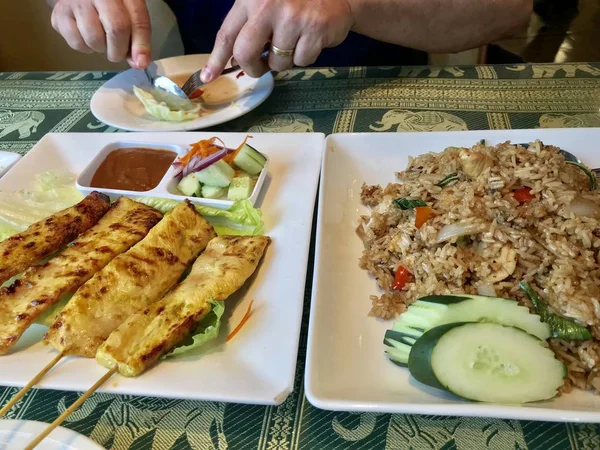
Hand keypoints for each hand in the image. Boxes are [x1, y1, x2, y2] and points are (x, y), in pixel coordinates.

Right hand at [50, 0, 150, 68]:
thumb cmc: (110, 4)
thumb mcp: (129, 13)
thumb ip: (138, 35)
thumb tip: (139, 63)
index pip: (137, 19)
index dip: (140, 44)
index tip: (140, 63)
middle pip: (115, 29)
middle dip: (120, 51)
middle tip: (118, 52)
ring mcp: (75, 2)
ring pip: (94, 39)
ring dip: (102, 49)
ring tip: (102, 39)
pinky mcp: (59, 14)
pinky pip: (76, 43)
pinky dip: (86, 48)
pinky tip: (87, 36)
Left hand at [201, 0, 354, 81]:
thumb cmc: (296, 3)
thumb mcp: (265, 5)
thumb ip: (248, 27)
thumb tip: (231, 60)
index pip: (227, 34)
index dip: (216, 59)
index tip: (207, 77)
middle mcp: (268, 6)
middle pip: (245, 53)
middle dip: (252, 67)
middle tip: (261, 66)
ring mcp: (292, 18)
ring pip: (277, 63)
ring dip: (284, 61)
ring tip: (294, 41)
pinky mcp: (314, 30)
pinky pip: (301, 62)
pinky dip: (305, 57)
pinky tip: (310, 39)